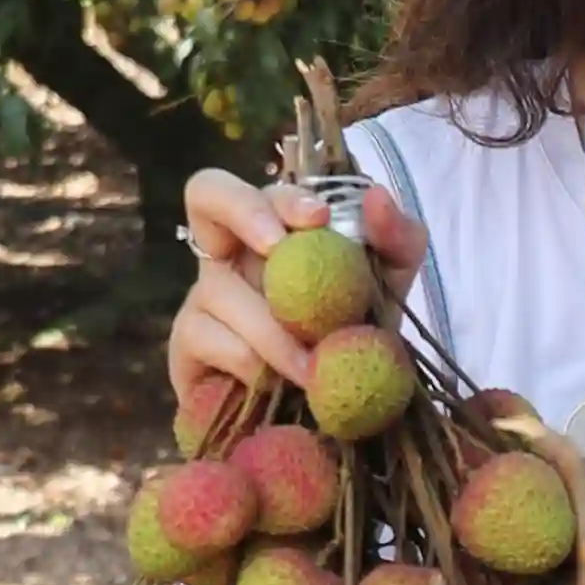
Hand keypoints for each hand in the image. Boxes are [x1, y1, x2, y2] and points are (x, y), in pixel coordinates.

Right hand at [168, 163, 429, 444]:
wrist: (332, 407)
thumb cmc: (354, 332)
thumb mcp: (389, 286)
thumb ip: (397, 240)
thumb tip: (376, 198)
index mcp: (272, 227)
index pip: (266, 178)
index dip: (276, 194)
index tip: (318, 218)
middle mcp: (228, 252)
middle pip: (204, 194)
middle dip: (246, 212)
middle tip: (278, 247)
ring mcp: (200, 298)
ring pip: (222, 290)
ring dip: (274, 330)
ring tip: (313, 367)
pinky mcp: (186, 350)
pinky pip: (213, 342)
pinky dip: (256, 365)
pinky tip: (279, 386)